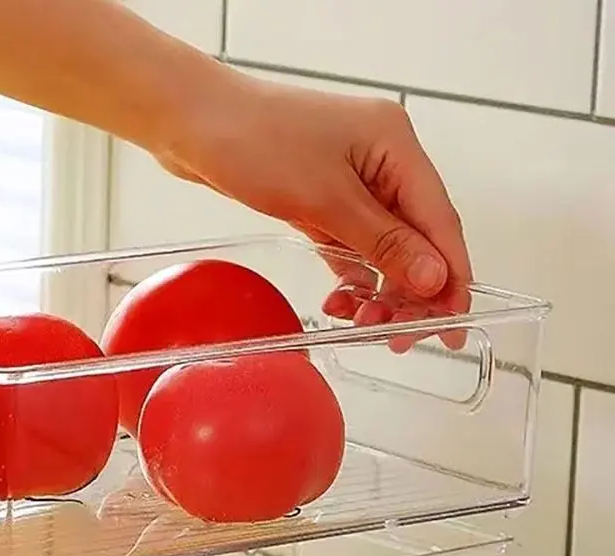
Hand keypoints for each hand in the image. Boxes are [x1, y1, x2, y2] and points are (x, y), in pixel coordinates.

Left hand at [160, 70, 471, 350]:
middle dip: (412, 291)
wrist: (192, 125)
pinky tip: (340, 304)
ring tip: (363, 325)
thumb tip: (435, 277)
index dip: (451, 277)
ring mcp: (350, 179)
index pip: (439, 221)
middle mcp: (380, 160)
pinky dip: (349, 277)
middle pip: (415, 238)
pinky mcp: (321, 197)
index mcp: (395, 144)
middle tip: (401, 339)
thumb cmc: (253, 141)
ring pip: (382, 247)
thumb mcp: (325, 199)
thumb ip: (382, 242)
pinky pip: (350, 246)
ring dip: (379, 290)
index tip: (453, 324)